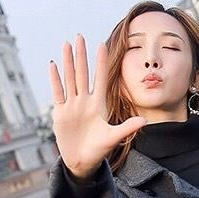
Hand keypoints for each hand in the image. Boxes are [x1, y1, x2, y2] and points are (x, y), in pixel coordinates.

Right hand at [48, 34, 146, 179]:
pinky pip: (58, 92)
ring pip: (70, 79)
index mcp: (99, 105)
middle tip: (80, 36)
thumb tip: (144, 121)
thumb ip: (127, 128)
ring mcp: (72, 106)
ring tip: (67, 44)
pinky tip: (53, 65)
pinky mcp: (61, 113)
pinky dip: (55, 79)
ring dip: (68, 62)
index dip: (101, 63)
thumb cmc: (99, 150)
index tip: (102, 44)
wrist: (82, 161)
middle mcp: (85, 102)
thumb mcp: (113, 138)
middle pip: (82, 74)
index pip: (100, 79)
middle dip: (81, 55)